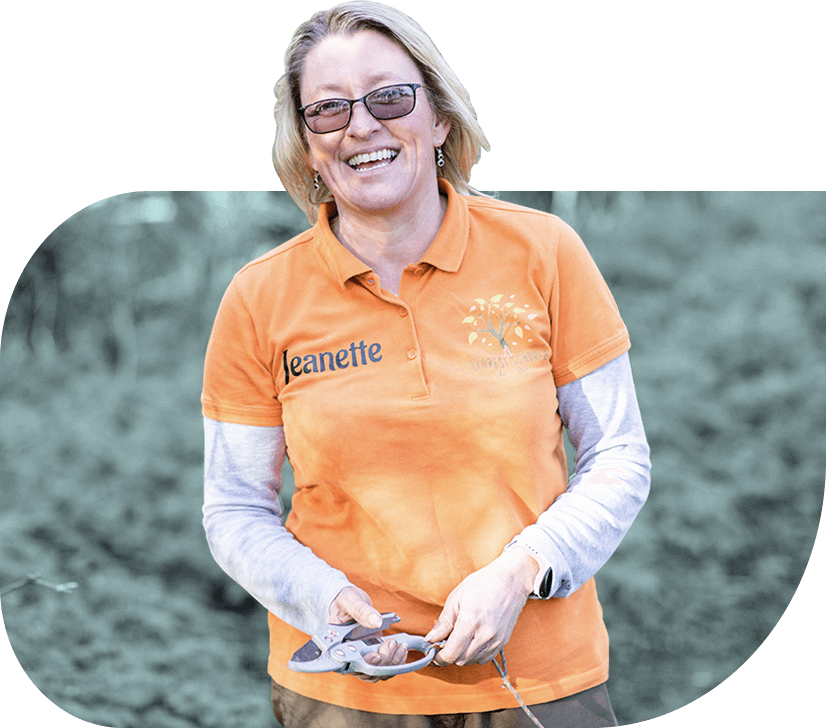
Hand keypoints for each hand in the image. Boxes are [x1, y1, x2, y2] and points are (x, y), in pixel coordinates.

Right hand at [329, 586, 408, 681]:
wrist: (352, 602)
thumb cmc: (345, 601)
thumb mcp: (350, 600)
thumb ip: (361, 610)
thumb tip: (377, 622)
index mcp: (336, 646)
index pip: (348, 663)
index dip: (362, 664)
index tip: (376, 655)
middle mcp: (347, 657)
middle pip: (366, 671)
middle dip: (383, 660)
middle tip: (392, 642)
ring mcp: (360, 658)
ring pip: (377, 672)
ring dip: (392, 662)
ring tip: (401, 646)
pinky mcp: (372, 656)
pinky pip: (384, 667)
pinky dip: (395, 661)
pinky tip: (402, 649)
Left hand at [425, 548, 538, 665]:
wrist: (510, 581)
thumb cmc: (482, 584)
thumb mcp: (456, 598)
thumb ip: (443, 623)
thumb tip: (430, 639)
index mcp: (470, 622)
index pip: (451, 653)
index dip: (439, 658)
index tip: (433, 654)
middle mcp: (485, 635)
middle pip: (460, 660)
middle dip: (449, 654)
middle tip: (445, 641)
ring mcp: (496, 640)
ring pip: (472, 661)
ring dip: (462, 654)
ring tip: (460, 636)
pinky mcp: (503, 642)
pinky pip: (484, 658)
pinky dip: (475, 653)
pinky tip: (472, 638)